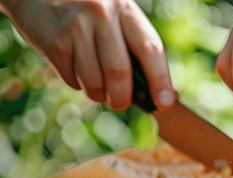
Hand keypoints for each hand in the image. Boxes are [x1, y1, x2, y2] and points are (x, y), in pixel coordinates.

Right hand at [0, 0, 175, 110]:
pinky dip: (77, 84)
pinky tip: (74, 67)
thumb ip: (136, 48)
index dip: (161, 80)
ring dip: (98, 95)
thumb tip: (167, 95)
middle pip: (120, 72)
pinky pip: (73, 80)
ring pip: (95, 82)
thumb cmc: (89, 13)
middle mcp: (103, 14)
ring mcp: (77, 27)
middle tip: (120, 103)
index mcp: (126, 9)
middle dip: (122, 98)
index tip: (165, 102)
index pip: (151, 49)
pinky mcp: (55, 42)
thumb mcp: (116, 17)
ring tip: (97, 87)